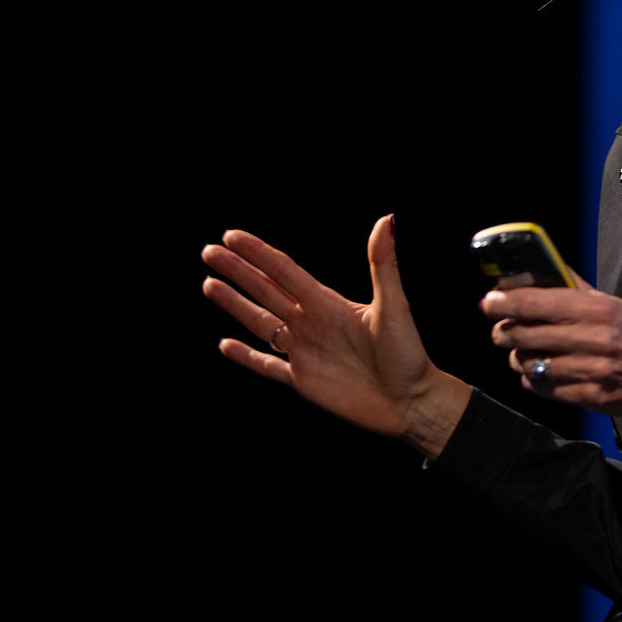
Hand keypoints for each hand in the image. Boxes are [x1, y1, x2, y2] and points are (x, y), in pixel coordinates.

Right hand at [202, 216, 468, 451]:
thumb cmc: (408, 354)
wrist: (411, 402)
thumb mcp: (394, 306)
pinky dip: (246, 357)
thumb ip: (383, 264)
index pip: (284, 271)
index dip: (258, 253)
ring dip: (235, 304)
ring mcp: (304, 352)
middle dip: (237, 272)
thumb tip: (388, 219)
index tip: (232, 236)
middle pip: (265, 291)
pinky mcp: (303, 381)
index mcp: (327, 303)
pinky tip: (225, 345)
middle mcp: (311, 323)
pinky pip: (267, 366)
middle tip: (209, 252)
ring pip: (260, 323)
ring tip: (209, 285)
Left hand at [480, 277, 621, 446]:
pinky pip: (544, 389)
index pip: (538, 302)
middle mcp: (596, 339)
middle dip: (504, 332)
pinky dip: (534, 380)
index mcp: (598, 309)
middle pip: (527, 335)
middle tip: (500, 330)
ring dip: (518, 358)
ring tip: (522, 353)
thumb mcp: (610, 302)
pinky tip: (539, 372)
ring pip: (531, 365)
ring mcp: (593, 370)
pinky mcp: (591, 397)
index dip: (505, 301)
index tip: (488, 302)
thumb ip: (573, 288)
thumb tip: (538, 268)